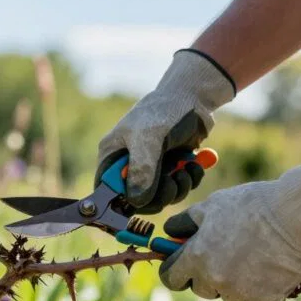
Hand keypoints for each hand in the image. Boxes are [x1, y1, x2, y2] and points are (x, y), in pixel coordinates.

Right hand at [97, 49, 233, 212]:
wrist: (193, 97)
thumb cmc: (164, 111)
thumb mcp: (150, 138)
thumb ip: (142, 170)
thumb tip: (137, 202)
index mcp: (112, 155)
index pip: (107, 190)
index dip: (121, 202)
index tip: (144, 203)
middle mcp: (128, 165)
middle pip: (138, 199)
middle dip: (159, 194)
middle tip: (173, 181)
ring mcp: (150, 168)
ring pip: (161, 196)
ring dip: (178, 187)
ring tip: (186, 169)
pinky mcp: (171, 169)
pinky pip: (178, 188)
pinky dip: (189, 180)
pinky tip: (194, 164)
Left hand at [158, 155, 300, 300]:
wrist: (296, 218)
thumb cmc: (250, 206)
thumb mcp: (210, 207)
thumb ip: (184, 223)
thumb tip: (170, 233)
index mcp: (197, 259)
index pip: (170, 278)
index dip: (173, 269)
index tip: (180, 262)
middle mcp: (216, 281)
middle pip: (199, 288)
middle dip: (204, 274)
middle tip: (220, 252)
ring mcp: (241, 293)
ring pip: (227, 293)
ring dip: (231, 280)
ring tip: (249, 252)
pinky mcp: (265, 299)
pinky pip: (252, 296)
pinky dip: (256, 285)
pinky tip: (266, 262)